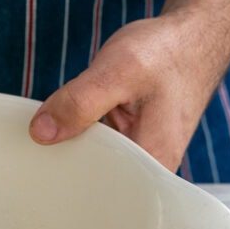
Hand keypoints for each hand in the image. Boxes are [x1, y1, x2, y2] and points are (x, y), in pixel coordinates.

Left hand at [29, 8, 229, 171]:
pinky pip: (97, 145)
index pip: (101, 190)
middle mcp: (148, 166)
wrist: (188, 38)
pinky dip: (80, 132)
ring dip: (71, 144)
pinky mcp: (128, 140)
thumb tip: (41, 132)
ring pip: (92, 160)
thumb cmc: (165, 54)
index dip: (67, 178)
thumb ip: (79, 103)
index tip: (41, 162)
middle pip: (94, 179)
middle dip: (66, 160)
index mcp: (151, 162)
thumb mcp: (117, 72)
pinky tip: (69, 122)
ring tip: (53, 132)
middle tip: (41, 141)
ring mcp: (137, 153)